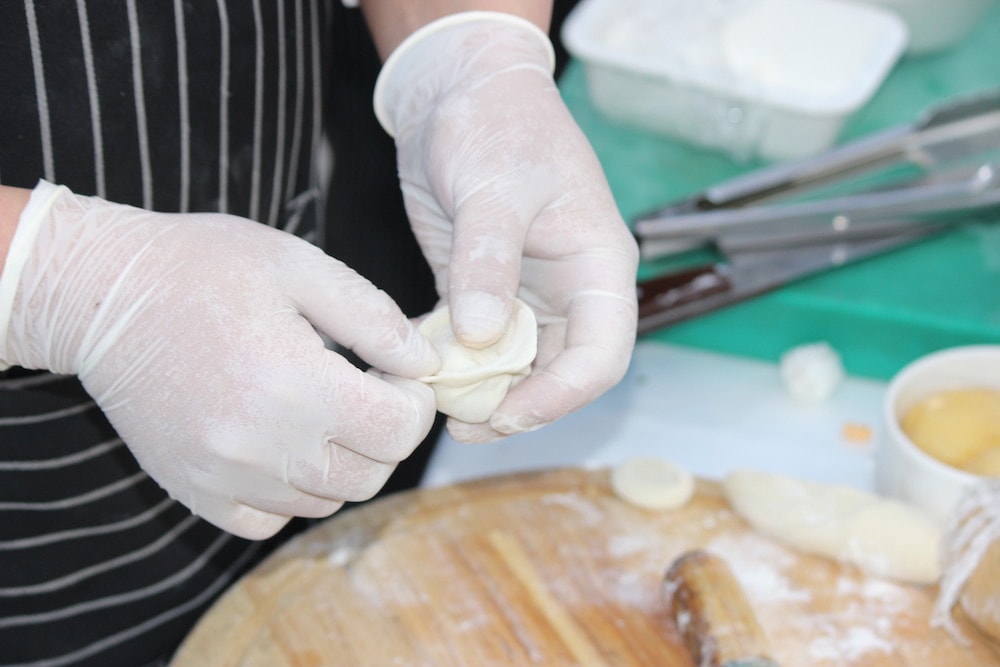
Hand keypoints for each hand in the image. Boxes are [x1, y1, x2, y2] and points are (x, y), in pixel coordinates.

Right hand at [0, 181, 439, 538]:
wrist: (99, 294)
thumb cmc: (201, 267)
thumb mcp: (299, 266)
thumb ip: (374, 319)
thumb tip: (425, 364)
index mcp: (294, 383)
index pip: (398, 430)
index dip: (415, 401)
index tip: (397, 374)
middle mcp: (260, 444)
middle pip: (371, 475)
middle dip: (386, 434)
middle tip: (366, 389)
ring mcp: (224, 476)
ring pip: (326, 501)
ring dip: (343, 461)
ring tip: (322, 409)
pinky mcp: (195, 491)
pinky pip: (270, 521)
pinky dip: (292, 492)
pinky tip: (282, 442)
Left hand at [375, 12, 638, 441]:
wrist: (458, 90)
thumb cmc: (496, 123)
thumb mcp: (494, 189)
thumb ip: (488, 262)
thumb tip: (479, 337)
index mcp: (598, 268)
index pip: (602, 355)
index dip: (561, 397)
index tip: (505, 416)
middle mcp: (568, 290)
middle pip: (559, 373)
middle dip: (516, 407)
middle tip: (459, 424)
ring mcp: (526, 293)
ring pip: (514, 366)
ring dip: (479, 391)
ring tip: (432, 403)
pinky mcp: (482, 289)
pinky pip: (473, 343)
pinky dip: (449, 362)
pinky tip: (415, 368)